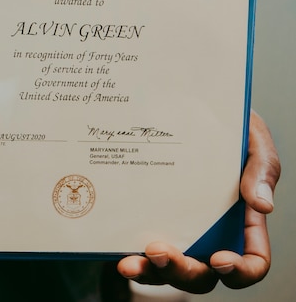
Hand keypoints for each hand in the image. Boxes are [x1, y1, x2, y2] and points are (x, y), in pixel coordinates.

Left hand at [117, 110, 280, 292]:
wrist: (183, 103)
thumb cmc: (226, 124)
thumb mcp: (251, 138)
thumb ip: (261, 168)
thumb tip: (262, 205)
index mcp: (241, 221)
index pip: (252, 260)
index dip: (240, 269)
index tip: (219, 259)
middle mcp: (208, 233)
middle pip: (202, 272)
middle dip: (181, 270)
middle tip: (159, 251)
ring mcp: (175, 228)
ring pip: (166, 268)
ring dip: (149, 272)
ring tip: (129, 263)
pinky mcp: (145, 219)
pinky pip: (137, 246)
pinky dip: (127, 253)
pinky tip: (113, 249)